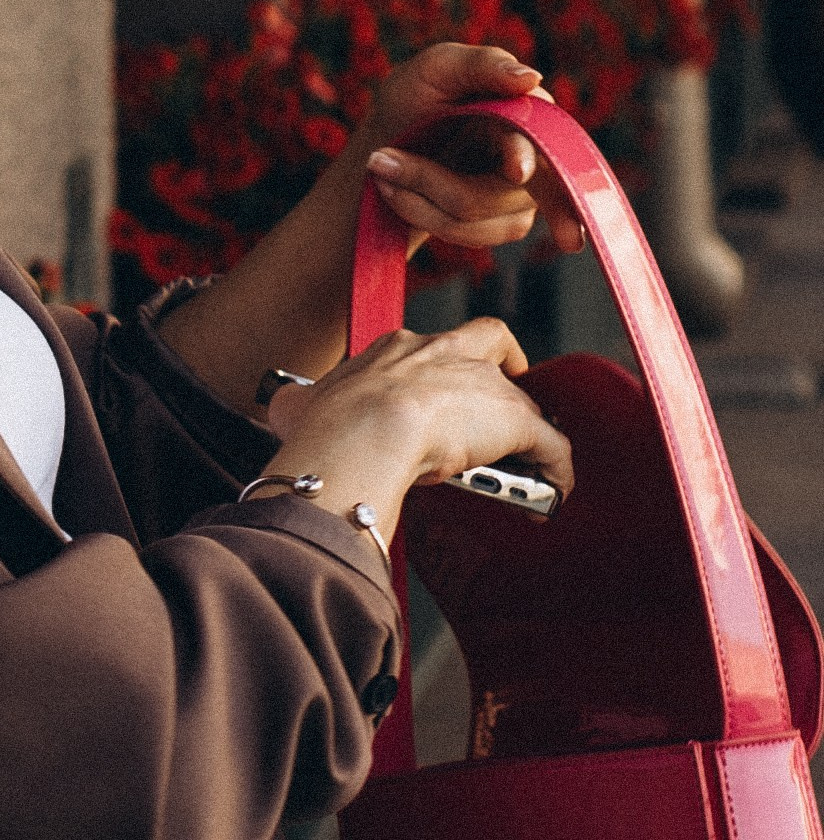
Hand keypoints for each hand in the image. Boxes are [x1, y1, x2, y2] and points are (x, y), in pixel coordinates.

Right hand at [267, 315, 575, 544]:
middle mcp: (447, 353)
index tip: (435, 394)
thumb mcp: (304, 405)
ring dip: (525, 433)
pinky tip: (552, 491)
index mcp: (399, 349)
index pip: (432, 347)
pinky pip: (551, 444)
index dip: (440, 370)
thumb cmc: (331, 422)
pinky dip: (556, 467)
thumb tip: (282, 409)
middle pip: (490, 353)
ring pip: (522, 401)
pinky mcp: (515, 420)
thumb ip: (299, 405)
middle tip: (491, 418)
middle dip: (500, 380)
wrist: (366, 427)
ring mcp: (485, 384)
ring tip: (520, 470)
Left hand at [353, 43, 584, 260]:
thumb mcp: (435, 68)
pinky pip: (468, 234)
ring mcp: (525, 195)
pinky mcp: (504, 225)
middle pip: (503, 187)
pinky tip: (398, 192)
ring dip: (417, 196)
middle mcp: (539, 154)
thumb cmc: (415, 100)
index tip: (516, 169)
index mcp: (529, 110)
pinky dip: (421, 213)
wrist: (387, 149)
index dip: (526, 154)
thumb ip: (481, 64)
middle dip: (435, 181)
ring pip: (477, 215)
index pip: (539, 138)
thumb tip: (530, 78)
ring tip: (382, 168)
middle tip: (377, 163)